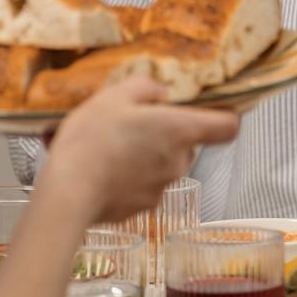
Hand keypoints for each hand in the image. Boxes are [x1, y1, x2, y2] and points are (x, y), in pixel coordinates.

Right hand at [36, 78, 240, 224]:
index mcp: (180, 131)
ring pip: (164, 166)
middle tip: (134, 126)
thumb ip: (145, 88)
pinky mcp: (142, 208)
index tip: (210, 111)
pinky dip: (129, 179)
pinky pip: (143, 187)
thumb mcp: (114, 96)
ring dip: (146, 157)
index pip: (228, 127)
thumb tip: (161, 94)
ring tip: (111, 148)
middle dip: (167, 136)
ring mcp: (162, 188)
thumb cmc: (92, 140)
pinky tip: (102, 171)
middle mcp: (180, 162)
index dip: (224, 117)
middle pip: (188, 145)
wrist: (67, 194)